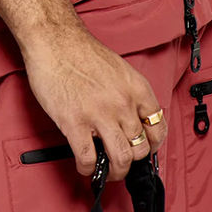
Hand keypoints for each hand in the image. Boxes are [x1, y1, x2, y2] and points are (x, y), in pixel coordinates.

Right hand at [20, 25, 167, 182]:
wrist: (53, 39)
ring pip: (121, 160)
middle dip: (131, 161)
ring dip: (115, 172)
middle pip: (140, 149)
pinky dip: (88, 169)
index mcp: (136, 88)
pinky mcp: (75, 123)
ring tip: (105, 169)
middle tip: (120, 160)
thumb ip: (127, 94)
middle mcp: (122, 103)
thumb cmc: (80, 50)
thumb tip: (130, 120)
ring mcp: (99, 114)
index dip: (152, 145)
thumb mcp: (118, 68)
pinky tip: (84, 164)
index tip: (142, 149)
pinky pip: (88, 160)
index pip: (158, 129)